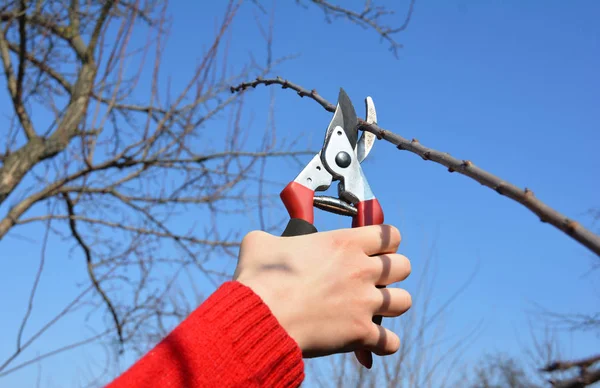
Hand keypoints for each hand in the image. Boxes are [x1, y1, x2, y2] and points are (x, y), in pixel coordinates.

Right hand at [233, 224, 411, 363]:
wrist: (262, 316)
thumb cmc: (260, 278)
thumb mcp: (260, 244)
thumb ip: (274, 239)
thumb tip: (264, 243)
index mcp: (345, 243)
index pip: (390, 234)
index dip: (384, 242)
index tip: (373, 249)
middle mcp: (362, 270)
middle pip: (404, 267)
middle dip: (391, 274)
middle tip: (370, 280)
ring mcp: (365, 302)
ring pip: (404, 301)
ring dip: (390, 306)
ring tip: (371, 309)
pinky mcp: (361, 333)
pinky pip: (391, 342)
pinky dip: (381, 344)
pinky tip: (367, 342)